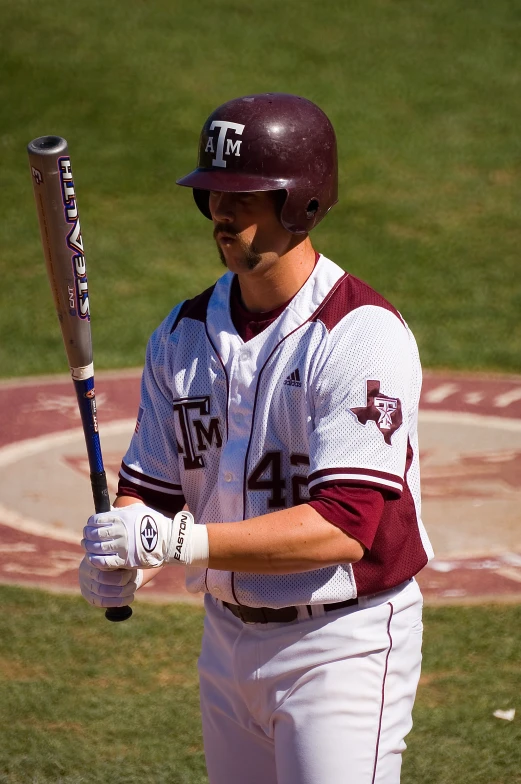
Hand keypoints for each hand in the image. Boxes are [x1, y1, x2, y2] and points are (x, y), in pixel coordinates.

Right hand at [79, 556, 142, 607]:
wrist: (114, 571)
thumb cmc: (118, 561)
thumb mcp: (119, 556)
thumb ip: (120, 559)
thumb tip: (127, 562)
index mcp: (92, 556)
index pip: (100, 562)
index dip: (115, 567)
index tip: (128, 570)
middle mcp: (85, 571)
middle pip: (101, 577)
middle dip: (120, 580)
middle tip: (131, 577)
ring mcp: (85, 585)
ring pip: (102, 591)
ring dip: (121, 591)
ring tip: (132, 587)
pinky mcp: (90, 597)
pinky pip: (102, 602)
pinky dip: (118, 601)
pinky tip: (129, 598)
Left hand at [82, 505, 207, 569]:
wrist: (169, 540)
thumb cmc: (153, 523)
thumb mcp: (138, 510)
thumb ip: (121, 510)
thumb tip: (108, 509)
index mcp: (120, 518)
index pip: (96, 520)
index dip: (90, 524)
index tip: (90, 527)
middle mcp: (119, 531)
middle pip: (93, 534)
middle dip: (87, 536)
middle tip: (86, 539)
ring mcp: (121, 546)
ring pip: (96, 548)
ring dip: (89, 549)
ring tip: (89, 549)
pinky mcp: (125, 560)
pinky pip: (104, 562)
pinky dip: (96, 561)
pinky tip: (95, 560)